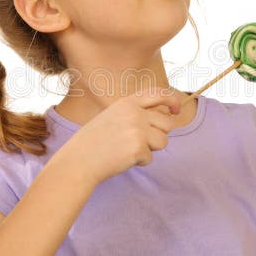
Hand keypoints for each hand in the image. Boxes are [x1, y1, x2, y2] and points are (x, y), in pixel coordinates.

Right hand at [59, 89, 180, 185]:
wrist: (79, 160)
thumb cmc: (95, 141)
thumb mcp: (113, 116)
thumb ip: (136, 113)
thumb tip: (165, 118)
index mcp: (127, 102)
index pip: (158, 94)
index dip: (172, 101)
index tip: (176, 110)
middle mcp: (135, 113)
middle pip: (167, 124)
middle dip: (159, 135)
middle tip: (140, 142)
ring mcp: (137, 129)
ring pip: (163, 141)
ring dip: (151, 149)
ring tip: (129, 150)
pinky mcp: (138, 148)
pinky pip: (150, 158)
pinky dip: (139, 161)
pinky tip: (122, 159)